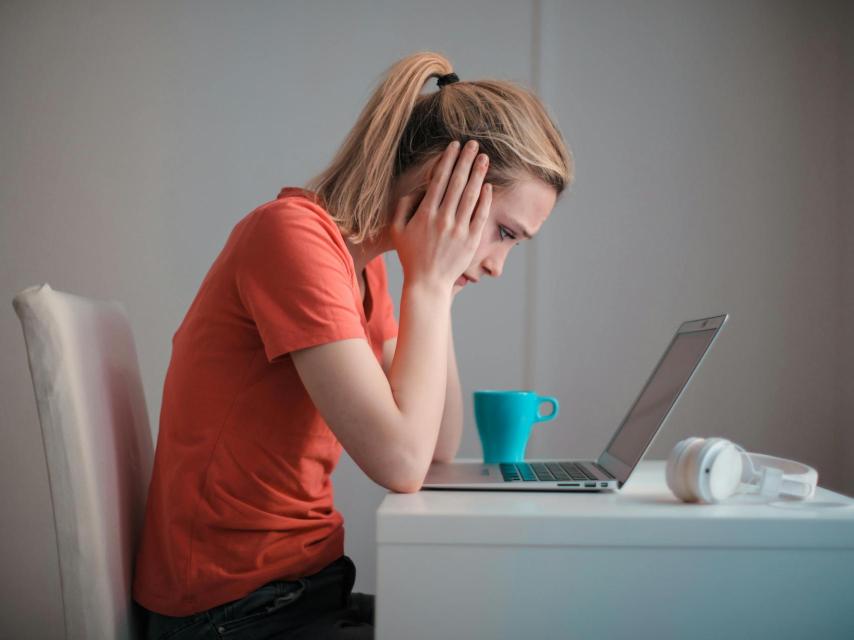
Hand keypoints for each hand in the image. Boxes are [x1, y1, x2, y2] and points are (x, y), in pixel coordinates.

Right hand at [390, 140, 491, 292]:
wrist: (427, 283)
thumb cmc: (410, 256)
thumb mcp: (397, 230)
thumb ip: (403, 207)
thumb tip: (416, 189)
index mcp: (425, 214)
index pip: (439, 180)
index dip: (448, 161)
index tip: (454, 146)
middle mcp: (443, 219)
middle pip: (457, 183)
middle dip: (466, 160)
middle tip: (474, 144)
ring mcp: (459, 230)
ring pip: (471, 196)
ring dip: (478, 174)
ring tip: (484, 158)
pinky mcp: (471, 240)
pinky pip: (480, 215)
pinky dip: (485, 199)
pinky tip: (488, 185)